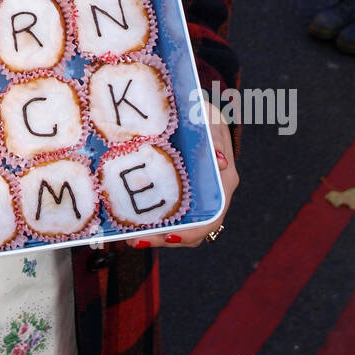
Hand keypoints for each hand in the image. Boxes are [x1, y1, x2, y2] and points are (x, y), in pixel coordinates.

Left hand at [125, 106, 238, 248]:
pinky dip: (154, 225)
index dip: (192, 231)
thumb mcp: (209, 119)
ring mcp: (199, 199)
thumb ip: (215, 135)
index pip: (213, 216)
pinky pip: (172, 218)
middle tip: (138, 239)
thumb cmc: (204, 116)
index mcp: (224, 182)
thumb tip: (220, 161)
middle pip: (195, 230)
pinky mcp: (183, 197)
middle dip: (166, 239)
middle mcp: (214, 196)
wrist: (198, 116)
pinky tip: (131, 224)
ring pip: (182, 228)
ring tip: (131, 238)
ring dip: (158, 236)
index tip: (168, 234)